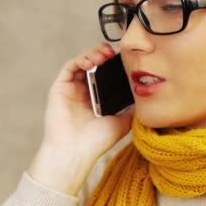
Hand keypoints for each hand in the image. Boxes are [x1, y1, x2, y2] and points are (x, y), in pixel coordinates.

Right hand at [28, 43, 134, 194]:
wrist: (76, 152)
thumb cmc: (96, 141)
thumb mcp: (122, 122)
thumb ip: (132, 108)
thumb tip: (145, 96)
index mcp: (97, 98)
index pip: (105, 74)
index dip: (114, 64)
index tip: (125, 59)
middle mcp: (84, 91)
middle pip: (94, 64)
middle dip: (104, 54)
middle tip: (113, 54)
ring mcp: (71, 88)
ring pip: (82, 62)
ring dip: (93, 54)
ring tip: (104, 55)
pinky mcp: (60, 87)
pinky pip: (70, 66)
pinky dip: (81, 59)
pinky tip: (92, 61)